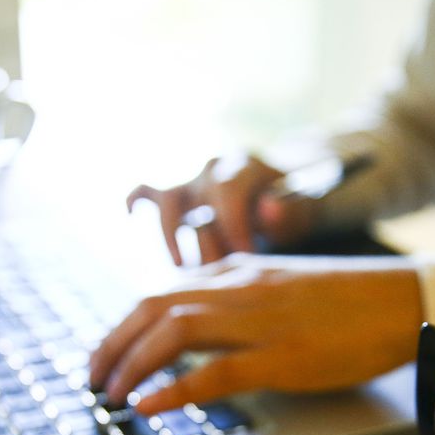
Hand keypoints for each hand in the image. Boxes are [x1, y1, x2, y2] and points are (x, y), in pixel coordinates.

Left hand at [88, 253, 422, 413]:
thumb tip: (203, 327)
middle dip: (112, 342)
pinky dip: (174, 388)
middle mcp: (241, 289)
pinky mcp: (283, 356)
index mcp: (240, 272)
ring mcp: (261, 321)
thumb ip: (240, 299)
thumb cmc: (351, 300)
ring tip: (111, 394)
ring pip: (174, 330)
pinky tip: (150, 405)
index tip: (108, 352)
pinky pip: (215, 371)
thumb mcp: (283, 287)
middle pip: (153, 305)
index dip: (125, 324)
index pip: (163, 290)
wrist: (405, 301)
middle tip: (93, 376)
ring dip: (131, 363)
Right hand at [127, 154, 317, 265]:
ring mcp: (192, 181)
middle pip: (200, 196)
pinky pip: (146, 190)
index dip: (235, 226)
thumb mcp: (303, 209)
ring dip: (172, 234)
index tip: (247, 257)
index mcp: (245, 166)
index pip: (230, 190)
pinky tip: (131, 216)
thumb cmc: (292, 208)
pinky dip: (136, 200)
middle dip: (211, 236)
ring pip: (167, 197)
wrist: (281, 195)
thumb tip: (268, 209)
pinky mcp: (176, 194)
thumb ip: (290, 209)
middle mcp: (213, 168)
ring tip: (182, 266)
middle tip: (223, 268)